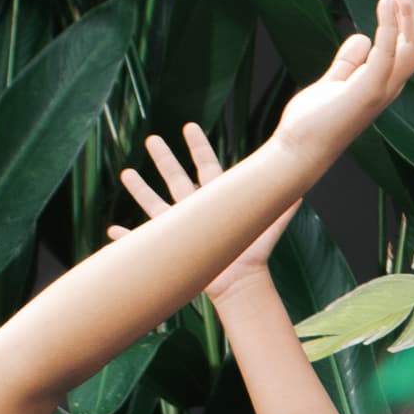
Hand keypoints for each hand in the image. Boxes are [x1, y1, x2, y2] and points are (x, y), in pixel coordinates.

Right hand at [111, 126, 292, 301]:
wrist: (241, 286)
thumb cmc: (255, 255)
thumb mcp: (268, 224)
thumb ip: (282, 204)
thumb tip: (301, 184)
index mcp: (218, 200)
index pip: (207, 167)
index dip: (198, 147)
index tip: (189, 127)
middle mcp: (196, 210)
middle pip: (177, 178)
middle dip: (164, 159)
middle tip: (152, 138)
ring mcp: (181, 229)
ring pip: (155, 204)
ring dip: (140, 190)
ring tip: (126, 173)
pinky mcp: (171, 250)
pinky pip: (144, 242)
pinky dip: (128, 239)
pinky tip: (112, 232)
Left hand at [264, 0, 413, 166]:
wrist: (298, 151)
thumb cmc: (312, 122)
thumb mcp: (333, 82)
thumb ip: (349, 61)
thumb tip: (361, 38)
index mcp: (384, 84)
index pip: (408, 46)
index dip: (405, 16)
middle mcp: (390, 87)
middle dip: (411, 8)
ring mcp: (382, 90)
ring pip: (412, 46)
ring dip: (408, 12)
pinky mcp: (368, 91)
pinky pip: (388, 51)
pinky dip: (390, 24)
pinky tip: (385, 1)